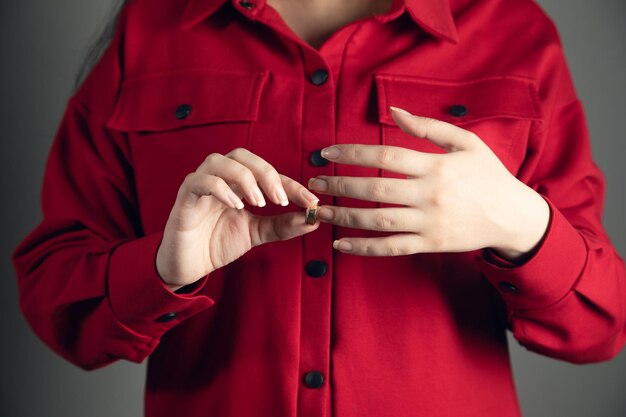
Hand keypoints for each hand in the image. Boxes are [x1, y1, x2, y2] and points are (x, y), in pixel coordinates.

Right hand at [156, 148, 319, 290]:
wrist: (188, 266)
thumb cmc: (217, 244)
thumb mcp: (256, 234)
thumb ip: (281, 225)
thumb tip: (313, 220)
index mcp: (236, 183)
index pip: (267, 173)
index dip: (292, 185)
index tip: (311, 202)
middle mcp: (218, 178)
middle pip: (242, 155)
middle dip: (266, 173)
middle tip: (281, 199)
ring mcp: (199, 185)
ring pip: (219, 161)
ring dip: (244, 178)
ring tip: (258, 202)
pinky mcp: (184, 197)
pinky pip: (200, 181)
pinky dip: (221, 189)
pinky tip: (236, 206)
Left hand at [307, 106, 549, 260]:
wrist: (513, 216)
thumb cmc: (488, 175)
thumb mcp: (466, 142)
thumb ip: (429, 127)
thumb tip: (393, 111)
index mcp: (436, 166)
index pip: (385, 156)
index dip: (352, 153)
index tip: (326, 152)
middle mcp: (430, 195)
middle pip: (375, 190)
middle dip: (339, 186)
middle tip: (314, 183)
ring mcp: (429, 223)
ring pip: (378, 221)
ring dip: (344, 217)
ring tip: (319, 211)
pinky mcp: (430, 245)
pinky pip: (392, 248)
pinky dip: (364, 248)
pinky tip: (341, 245)